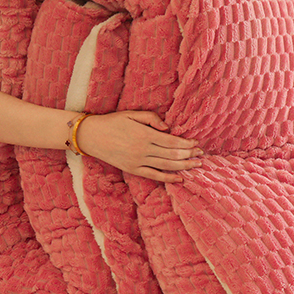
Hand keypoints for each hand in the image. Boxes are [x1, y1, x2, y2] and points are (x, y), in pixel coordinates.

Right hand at [75, 111, 201, 182]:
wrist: (91, 136)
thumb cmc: (112, 122)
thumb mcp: (132, 114)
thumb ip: (152, 118)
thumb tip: (168, 128)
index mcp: (144, 134)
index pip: (172, 141)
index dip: (187, 143)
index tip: (197, 143)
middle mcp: (143, 150)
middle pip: (173, 155)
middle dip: (189, 155)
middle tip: (202, 154)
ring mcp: (138, 162)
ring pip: (166, 166)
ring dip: (184, 166)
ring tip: (196, 165)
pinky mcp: (133, 170)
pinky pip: (154, 176)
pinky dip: (168, 178)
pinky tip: (180, 179)